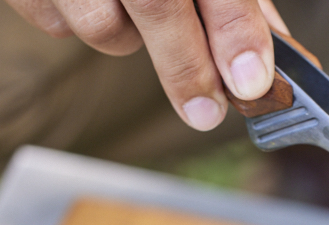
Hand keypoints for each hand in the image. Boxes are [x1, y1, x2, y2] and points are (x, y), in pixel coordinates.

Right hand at [6, 0, 287, 130]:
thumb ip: (235, 4)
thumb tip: (271, 66)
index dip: (235, 29)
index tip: (251, 81)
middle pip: (156, 2)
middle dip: (187, 67)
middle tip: (205, 111)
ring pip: (104, 25)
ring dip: (126, 36)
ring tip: (128, 3)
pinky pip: (57, 24)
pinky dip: (77, 22)